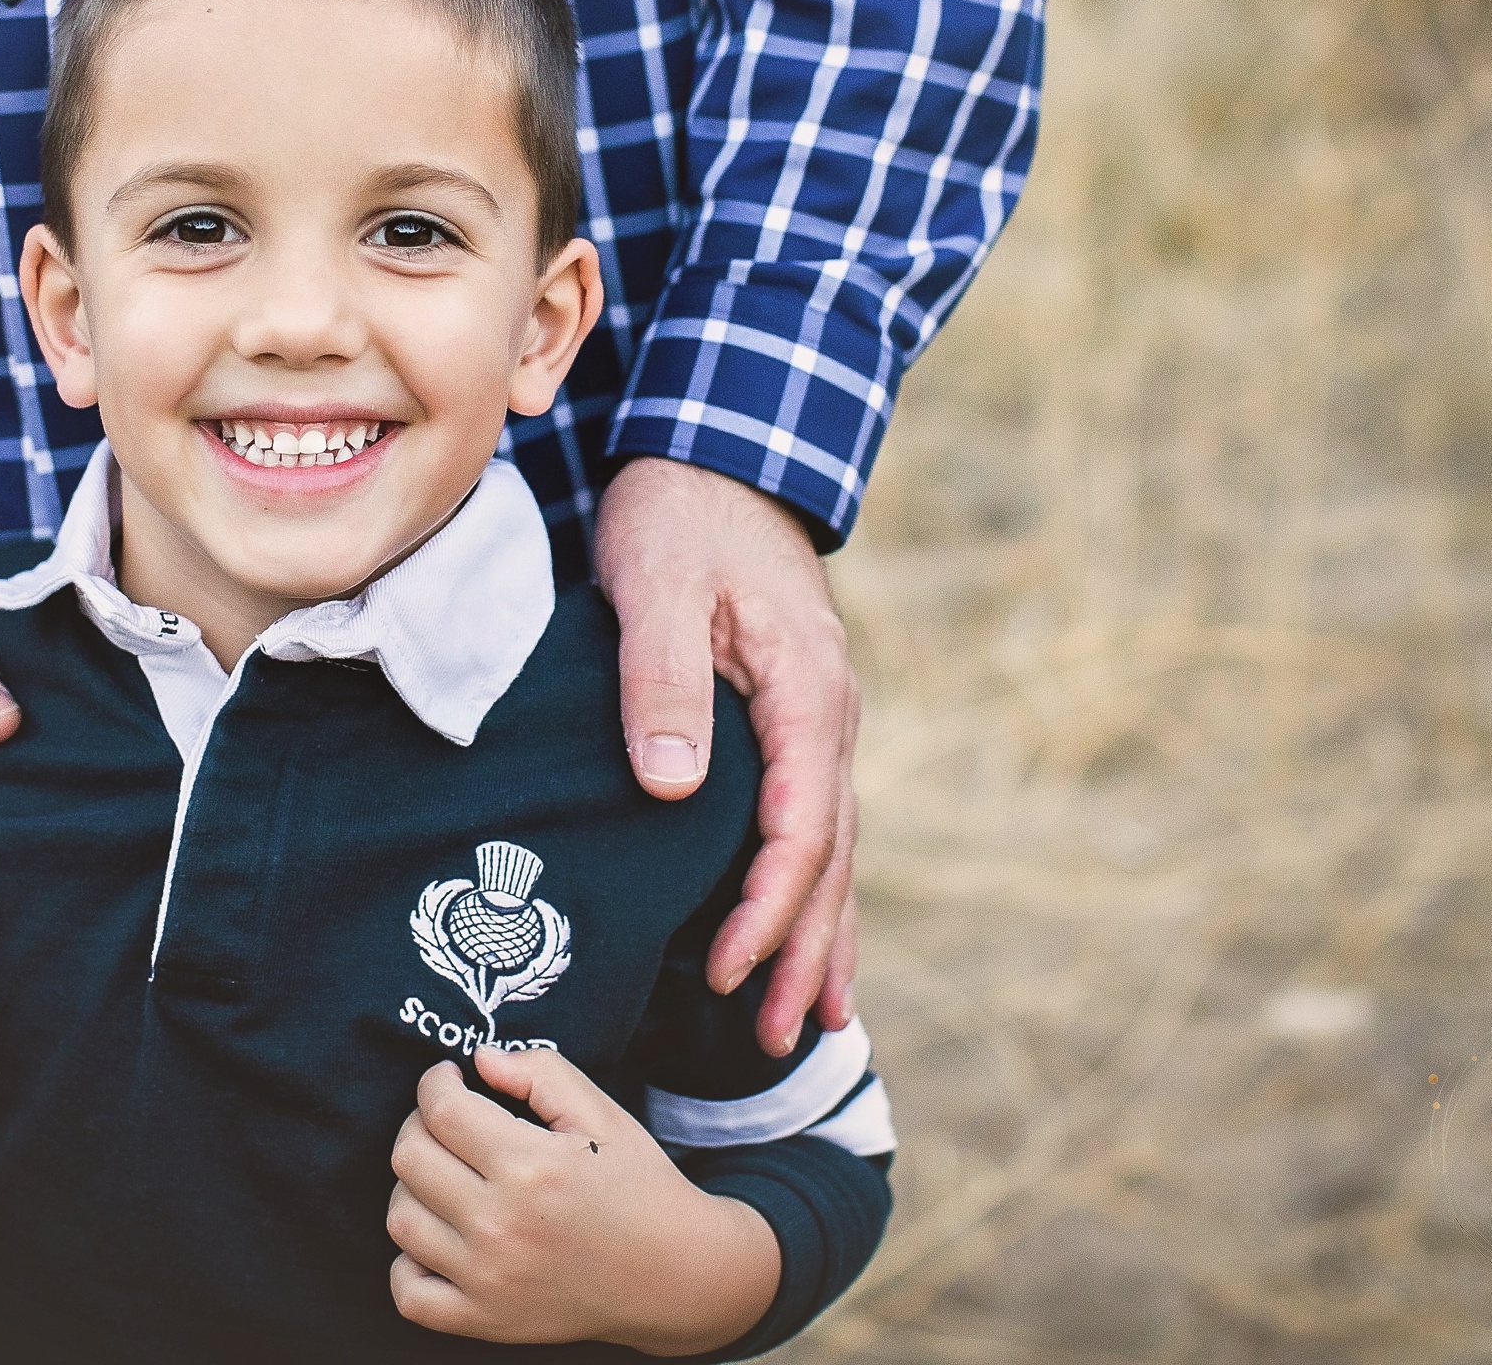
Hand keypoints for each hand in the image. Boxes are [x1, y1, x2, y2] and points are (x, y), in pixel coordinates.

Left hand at [385, 1047, 777, 1354]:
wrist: (673, 1274)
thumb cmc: (636, 1184)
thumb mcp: (601, 1114)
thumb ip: (539, 1072)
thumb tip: (478, 1061)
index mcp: (531, 1166)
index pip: (441, 1110)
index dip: (435, 1082)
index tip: (448, 1079)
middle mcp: (501, 1225)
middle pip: (409, 1158)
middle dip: (420, 1124)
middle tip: (448, 1122)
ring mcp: (487, 1279)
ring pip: (400, 1219)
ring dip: (413, 1187)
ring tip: (446, 1177)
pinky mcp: (484, 1319)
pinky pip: (408, 1292)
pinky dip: (409, 1263)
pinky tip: (440, 1237)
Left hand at [596, 457, 858, 1053]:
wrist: (719, 454)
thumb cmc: (679, 516)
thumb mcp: (657, 585)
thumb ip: (663, 681)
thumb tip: (675, 787)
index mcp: (806, 692)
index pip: (803, 823)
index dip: (767, 906)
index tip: (723, 967)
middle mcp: (829, 717)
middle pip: (831, 855)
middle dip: (803, 950)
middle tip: (772, 1037)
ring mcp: (819, 722)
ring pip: (834, 849)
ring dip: (818, 936)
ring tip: (804, 1023)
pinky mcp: (795, 723)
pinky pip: (815, 824)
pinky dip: (812, 890)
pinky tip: (802, 941)